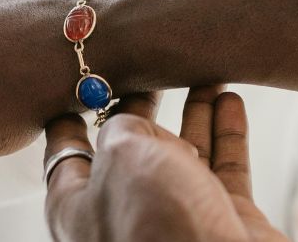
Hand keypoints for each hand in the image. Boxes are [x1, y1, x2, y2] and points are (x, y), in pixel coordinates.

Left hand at [43, 86, 285, 241]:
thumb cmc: (158, 228)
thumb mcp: (123, 158)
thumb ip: (123, 129)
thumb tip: (136, 122)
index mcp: (78, 208)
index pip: (67, 153)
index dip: (73, 115)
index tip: (79, 85)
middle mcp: (125, 214)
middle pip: (133, 151)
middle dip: (145, 109)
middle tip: (154, 71)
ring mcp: (175, 218)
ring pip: (184, 155)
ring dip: (195, 113)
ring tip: (205, 75)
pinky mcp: (221, 221)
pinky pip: (223, 168)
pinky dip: (227, 132)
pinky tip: (230, 100)